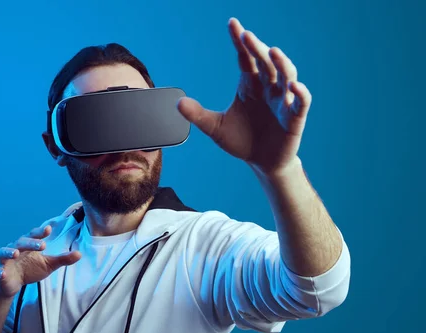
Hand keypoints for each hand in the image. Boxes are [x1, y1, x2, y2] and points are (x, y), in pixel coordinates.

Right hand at [0, 225, 81, 297]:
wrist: (13, 284)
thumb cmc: (31, 269)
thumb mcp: (49, 264)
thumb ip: (63, 259)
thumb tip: (80, 254)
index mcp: (28, 244)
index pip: (34, 235)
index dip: (40, 232)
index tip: (48, 229)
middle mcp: (15, 248)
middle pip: (21, 242)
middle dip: (30, 243)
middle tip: (42, 245)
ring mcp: (5, 260)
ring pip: (4, 252)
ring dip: (9, 252)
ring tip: (15, 253)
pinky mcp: (0, 273)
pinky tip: (1, 273)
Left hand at [178, 17, 311, 175]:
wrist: (261, 162)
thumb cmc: (241, 140)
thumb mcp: (215, 128)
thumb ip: (198, 115)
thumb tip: (178, 104)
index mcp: (249, 84)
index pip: (245, 58)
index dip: (240, 42)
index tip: (232, 24)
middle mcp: (267, 88)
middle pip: (265, 62)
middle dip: (257, 47)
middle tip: (246, 35)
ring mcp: (282, 101)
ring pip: (286, 75)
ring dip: (281, 63)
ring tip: (272, 52)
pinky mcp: (294, 117)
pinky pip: (301, 102)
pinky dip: (300, 93)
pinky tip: (293, 86)